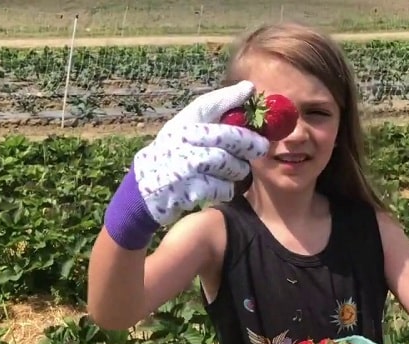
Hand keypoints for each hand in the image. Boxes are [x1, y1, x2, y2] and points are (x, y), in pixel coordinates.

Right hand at [103, 80, 269, 248]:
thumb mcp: (186, 130)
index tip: (250, 91)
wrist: (146, 190)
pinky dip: (227, 188)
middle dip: (249, 142)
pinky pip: (221, 188)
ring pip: (227, 164)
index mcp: (182, 123)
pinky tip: (224, 187)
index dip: (229, 97)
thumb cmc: (175, 155)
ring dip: (239, 169)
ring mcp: (182, 165)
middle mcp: (180, 140)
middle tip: (262, 147)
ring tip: (238, 170)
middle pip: (226, 137)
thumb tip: (249, 89)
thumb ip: (215, 114)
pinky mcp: (187, 190)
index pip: (207, 104)